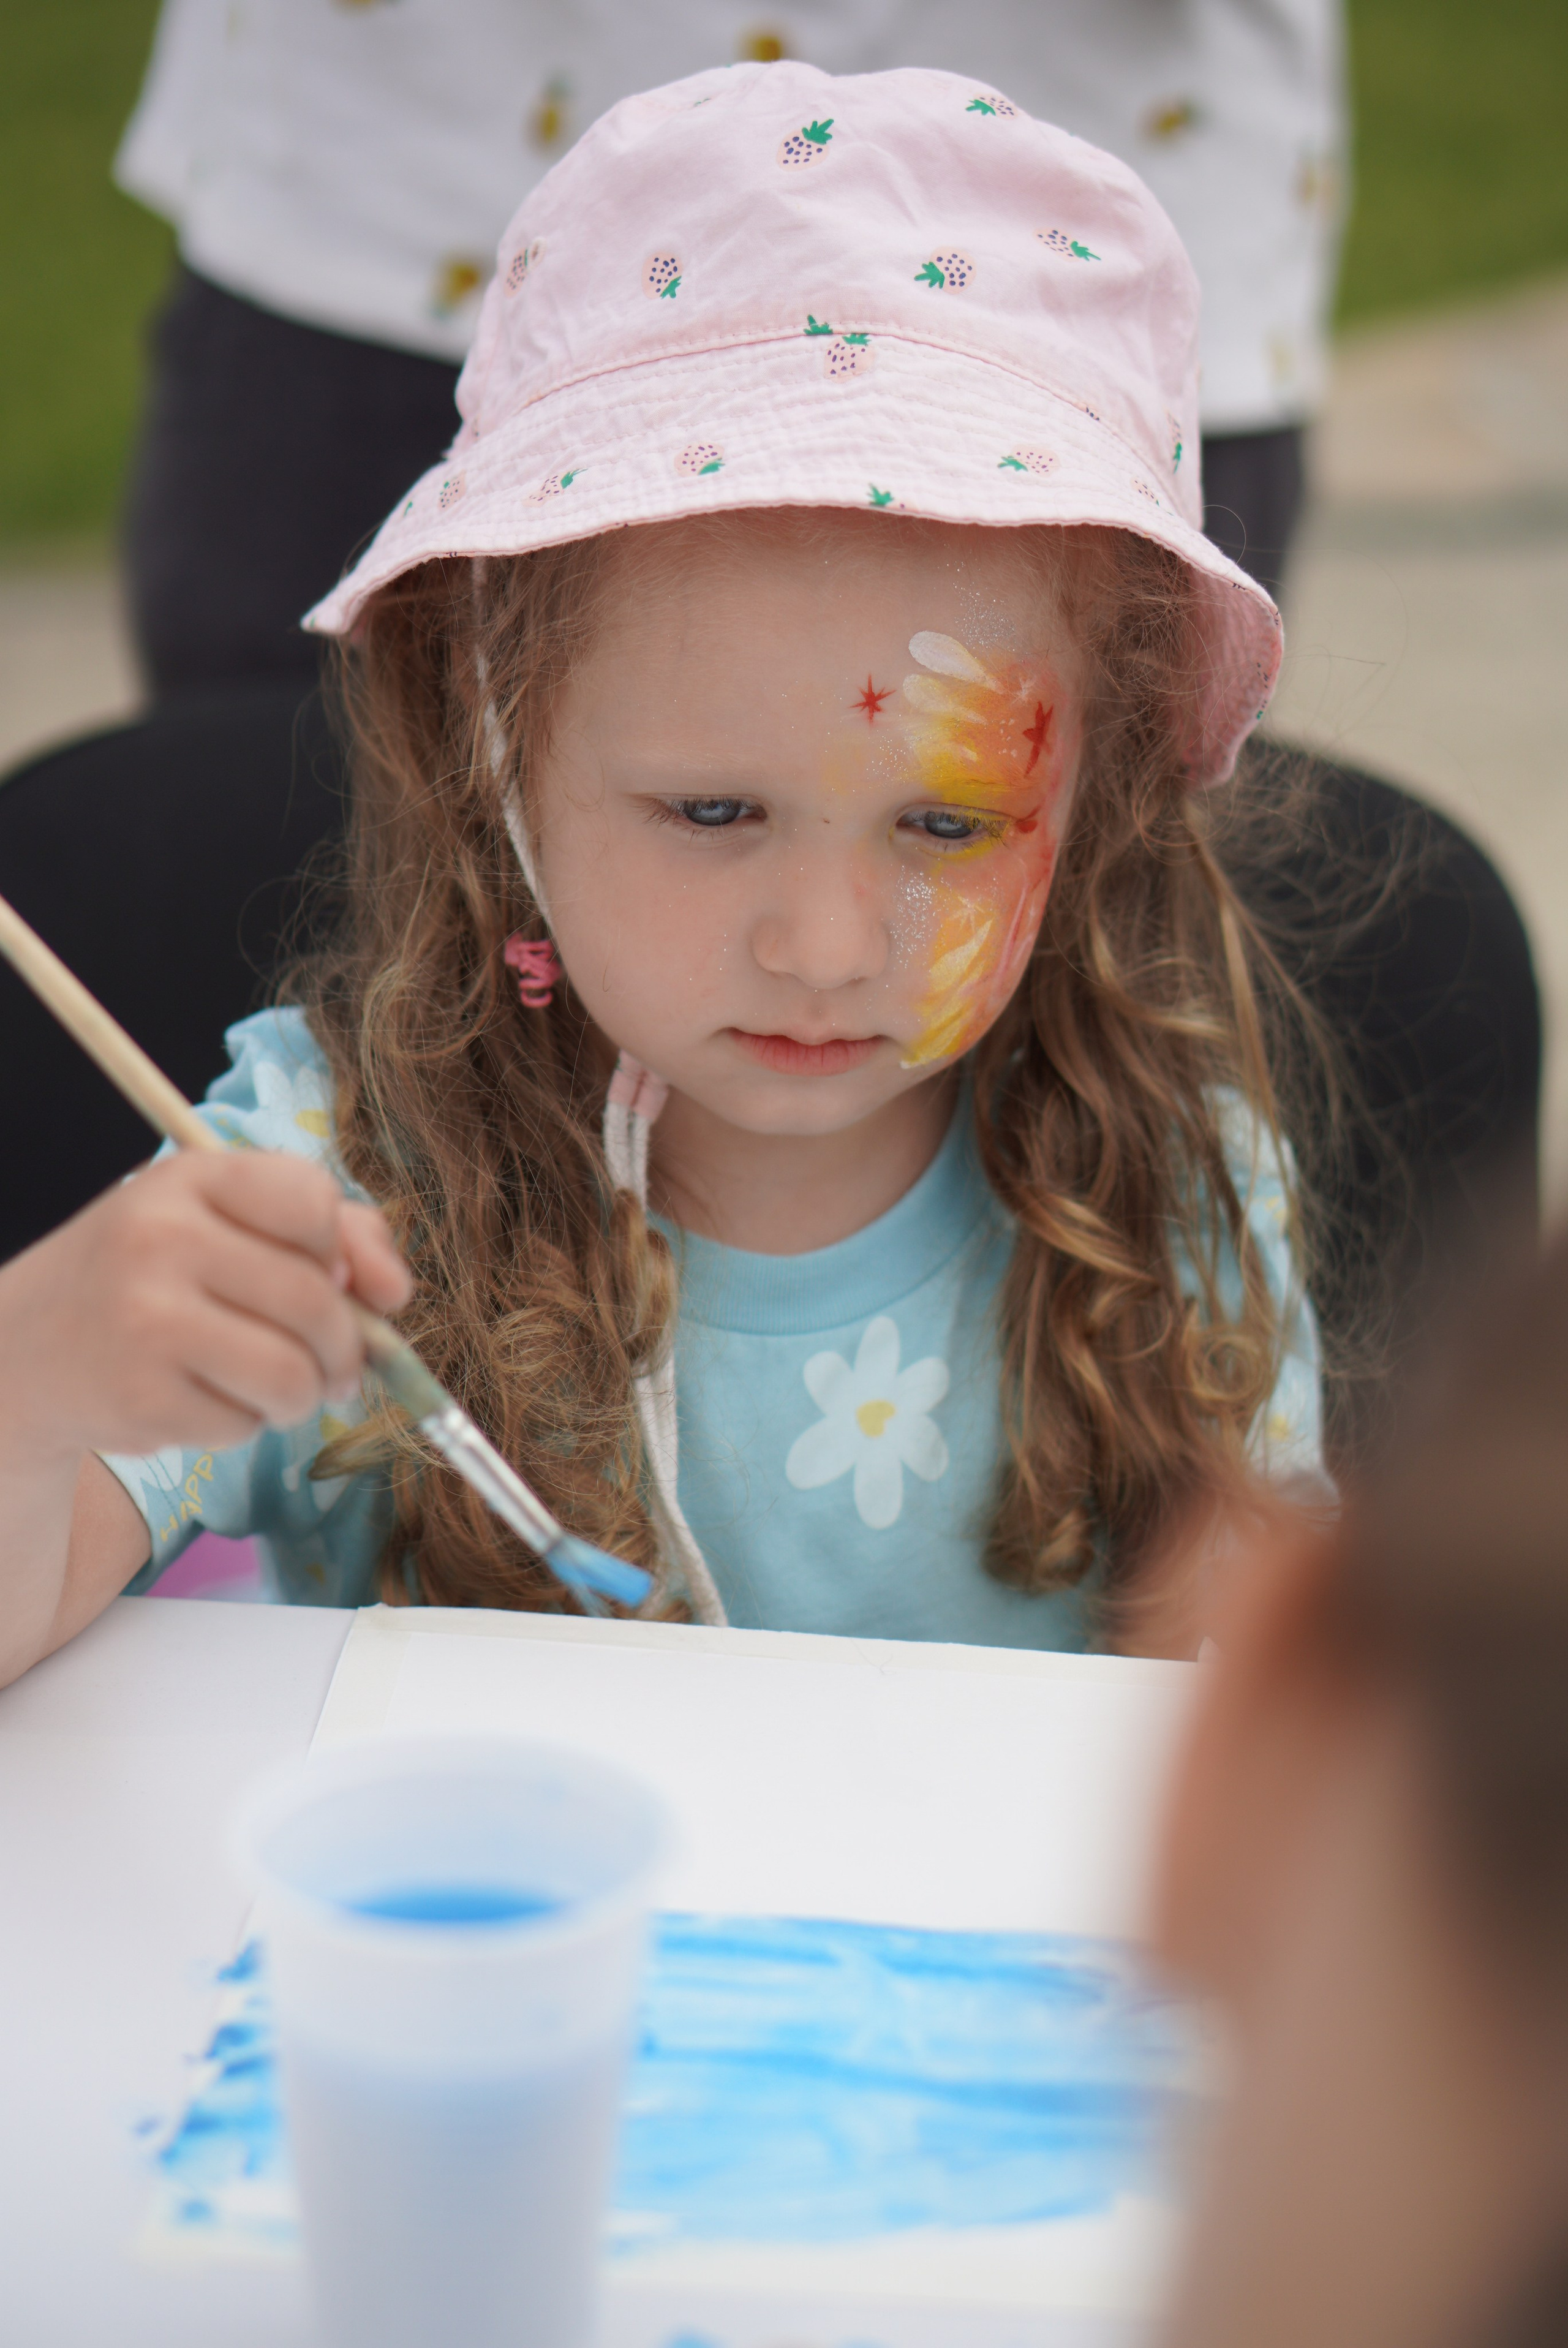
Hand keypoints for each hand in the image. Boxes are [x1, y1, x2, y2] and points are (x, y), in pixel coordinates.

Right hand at [0, 1150, 412, 1466]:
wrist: (28, 1348)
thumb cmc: (154, 1279)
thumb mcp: (224, 1225)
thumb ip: (332, 1234)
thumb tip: (394, 1292)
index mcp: (191, 1177)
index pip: (313, 1200)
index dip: (341, 1251)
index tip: (330, 1277)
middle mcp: (161, 1238)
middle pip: (317, 1301)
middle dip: (343, 1348)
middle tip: (329, 1364)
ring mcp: (146, 1319)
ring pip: (293, 1375)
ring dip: (303, 1396)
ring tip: (272, 1388)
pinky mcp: (141, 1399)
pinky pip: (247, 1425)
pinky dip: (245, 1424)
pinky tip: (205, 1400)